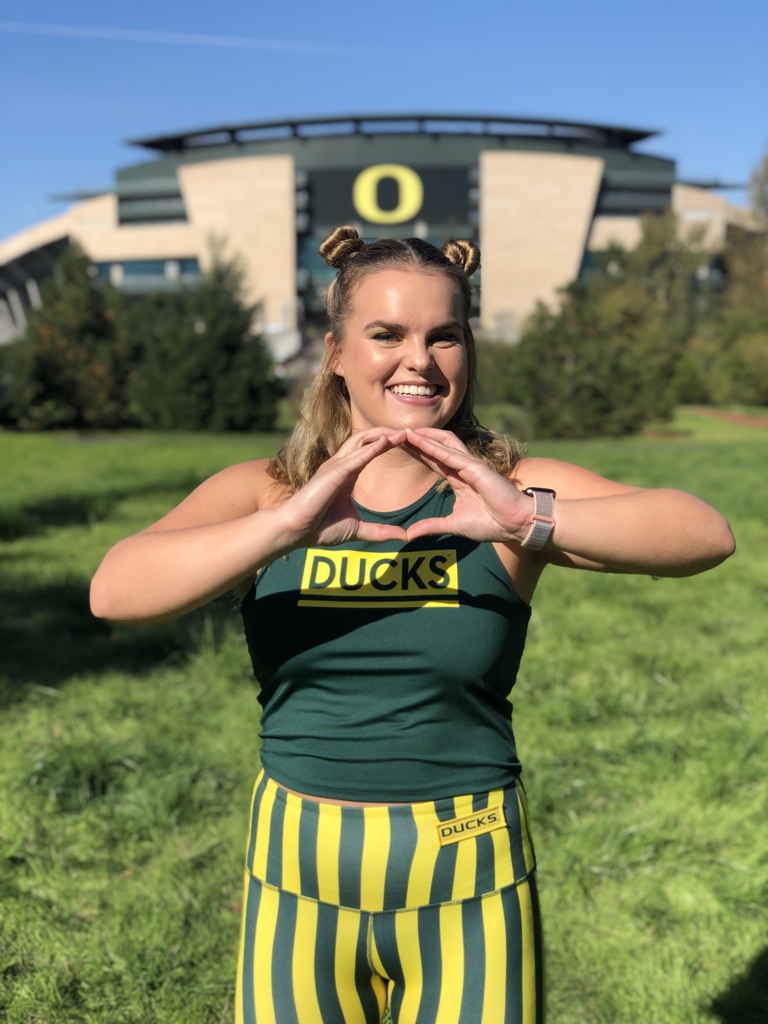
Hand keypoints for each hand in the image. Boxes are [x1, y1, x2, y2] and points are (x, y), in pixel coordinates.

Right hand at [282, 429, 408, 546]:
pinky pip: (357, 456)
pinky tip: (388, 441)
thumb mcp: (357, 529)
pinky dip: (374, 447)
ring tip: (403, 432)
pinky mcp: (335, 472)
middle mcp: (341, 465)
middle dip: (388, 433)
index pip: (369, 450)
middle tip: (411, 432)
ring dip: (384, 435)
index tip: (409, 441)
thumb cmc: (320, 528)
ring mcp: (336, 466)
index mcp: (347, 474)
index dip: (387, 443)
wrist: (296, 531)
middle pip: (366, 439)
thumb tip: (403, 536)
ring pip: (362, 441)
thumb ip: (380, 532)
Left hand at [403, 428, 532, 543]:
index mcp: (459, 478)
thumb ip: (431, 526)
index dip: (416, 451)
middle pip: (435, 447)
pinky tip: (417, 440)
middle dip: (416, 440)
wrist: (515, 525)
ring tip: (403, 431)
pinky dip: (432, 446)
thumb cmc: (491, 524)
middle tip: (394, 434)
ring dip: (422, 437)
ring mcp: (470, 466)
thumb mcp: (453, 525)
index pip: (433, 459)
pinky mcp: (476, 468)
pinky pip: (450, 454)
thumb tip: (409, 534)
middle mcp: (463, 467)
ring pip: (442, 444)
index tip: (397, 445)